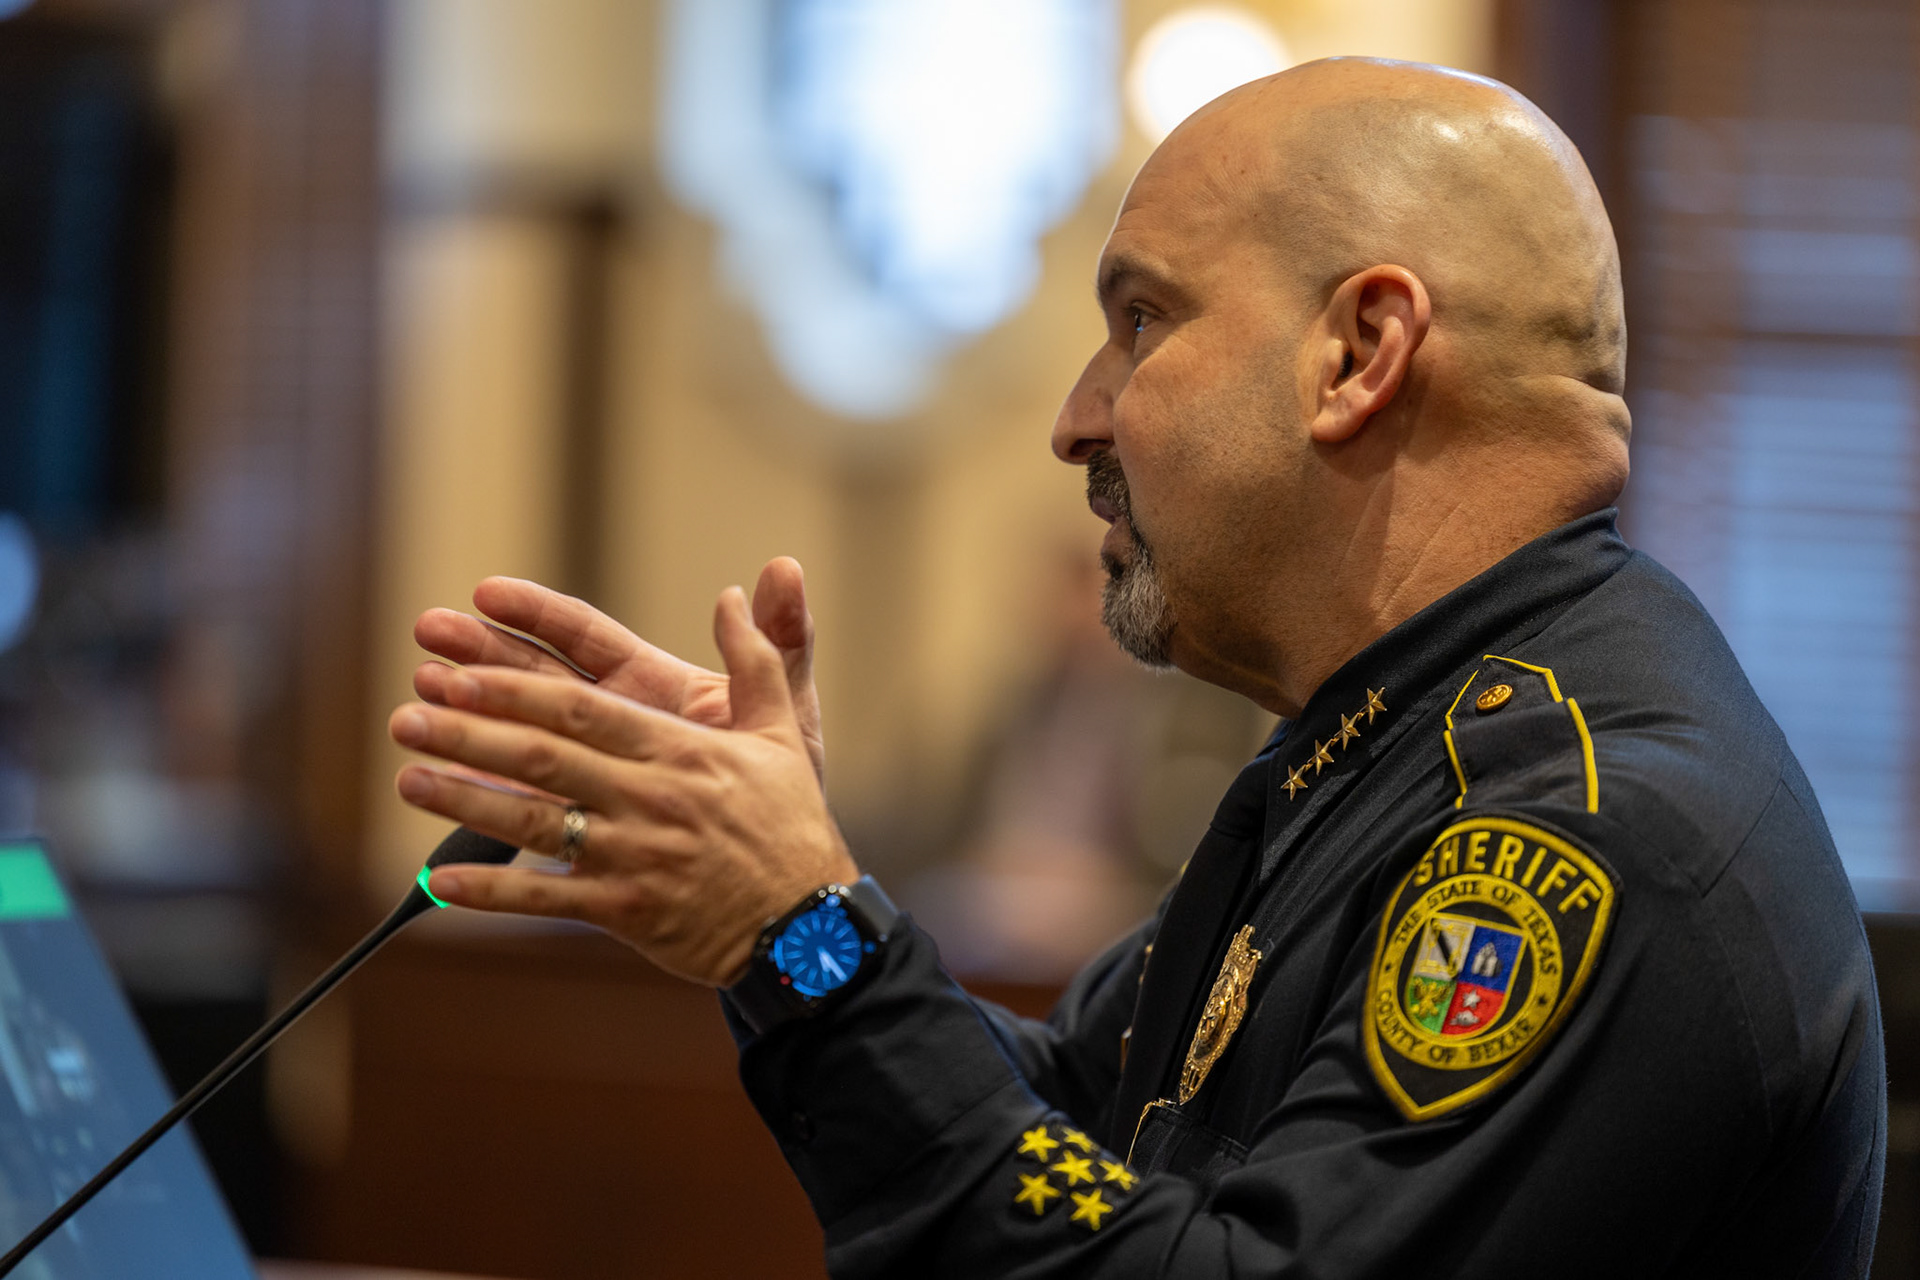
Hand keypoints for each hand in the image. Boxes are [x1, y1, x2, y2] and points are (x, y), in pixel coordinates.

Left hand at [389, 586, 857, 985]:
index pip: (584, 709)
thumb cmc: (789, 824)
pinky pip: (546, 899)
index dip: (516, 690)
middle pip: (544, 758)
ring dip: (465, 800)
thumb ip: (759, 659)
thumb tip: (739, 594)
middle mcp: (650, 798)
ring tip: (409, 776)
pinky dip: (491, 891)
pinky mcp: (626, 910)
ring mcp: (634, 856)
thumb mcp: (783, 733)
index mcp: (681, 750)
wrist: (808, 925)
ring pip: (535, 823)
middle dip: (471, 734)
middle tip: (409, 714)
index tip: (462, 671)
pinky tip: (439, 881)